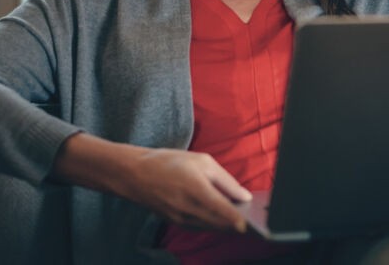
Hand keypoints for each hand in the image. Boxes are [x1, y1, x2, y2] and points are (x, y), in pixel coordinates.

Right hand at [121, 148, 251, 231]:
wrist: (135, 175)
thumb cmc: (169, 162)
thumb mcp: (202, 161)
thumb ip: (226, 180)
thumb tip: (244, 196)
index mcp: (196, 189)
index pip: (223, 211)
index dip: (239, 220)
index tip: (253, 224)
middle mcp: (188, 208)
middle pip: (220, 223)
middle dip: (237, 223)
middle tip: (253, 219)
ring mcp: (180, 218)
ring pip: (211, 227)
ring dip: (226, 225)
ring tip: (241, 218)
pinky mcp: (175, 222)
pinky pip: (200, 227)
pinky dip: (212, 224)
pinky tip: (221, 218)